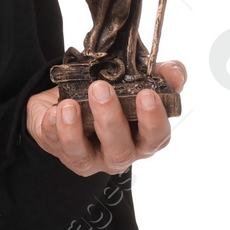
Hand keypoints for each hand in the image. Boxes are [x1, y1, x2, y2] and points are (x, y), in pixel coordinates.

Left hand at [25, 60, 183, 176]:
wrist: (67, 96)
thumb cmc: (110, 94)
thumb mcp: (135, 79)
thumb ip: (160, 74)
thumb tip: (175, 74)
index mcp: (142, 136)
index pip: (156, 136)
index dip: (153, 119)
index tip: (147, 94)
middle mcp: (118, 152)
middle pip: (120, 148)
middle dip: (110, 120)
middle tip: (101, 89)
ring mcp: (88, 156)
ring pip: (84, 154)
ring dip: (76, 128)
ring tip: (70, 103)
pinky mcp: (59, 149)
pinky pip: (54, 143)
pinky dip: (53, 128)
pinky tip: (55, 112)